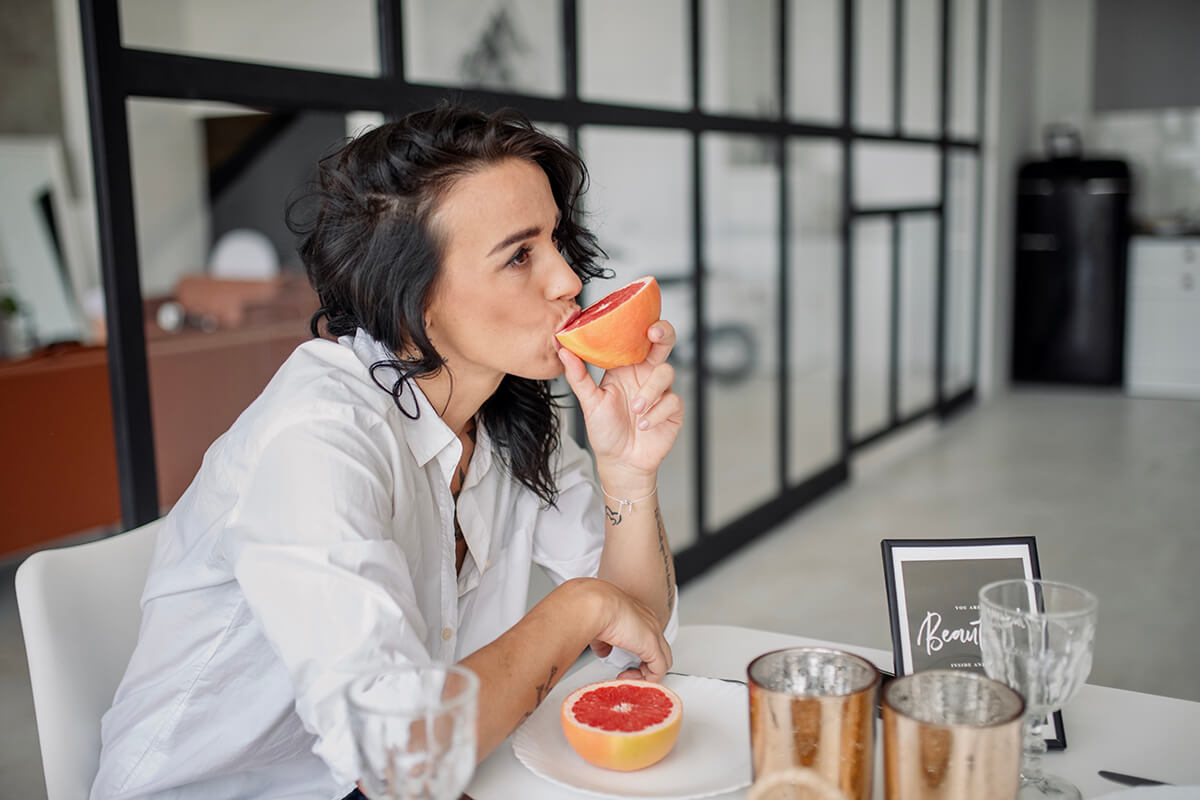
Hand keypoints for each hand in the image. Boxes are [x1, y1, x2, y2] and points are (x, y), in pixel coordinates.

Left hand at [557, 321, 683, 483]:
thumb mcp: (589, 402)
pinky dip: (657, 413)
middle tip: (654, 334)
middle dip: (663, 333)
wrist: (620, 462)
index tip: (638, 320)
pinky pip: (672, 400)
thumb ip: (578, 376)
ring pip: (666, 373)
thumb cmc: (605, 431)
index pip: (636, 339)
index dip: (641, 324)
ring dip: (650, 391)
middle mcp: (645, 375)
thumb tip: (563, 350)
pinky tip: (644, 425)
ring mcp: (661, 392)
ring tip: (635, 410)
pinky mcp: (673, 409)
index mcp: (625, 368)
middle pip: (663, 344)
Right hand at [574, 578, 671, 681]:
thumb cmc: (594, 609)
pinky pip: (659, 670)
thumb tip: (604, 652)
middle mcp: (650, 623)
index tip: (624, 663)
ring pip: (663, 661)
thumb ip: (605, 642)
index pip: (648, 639)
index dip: (638, 655)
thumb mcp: (600, 628)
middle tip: (627, 673)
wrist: (595, 604)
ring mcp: (653, 633)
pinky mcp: (652, 645)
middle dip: (645, 666)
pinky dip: (648, 680)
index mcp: (639, 615)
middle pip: (660, 650)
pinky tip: (632, 681)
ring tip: (628, 679)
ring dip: (646, 674)